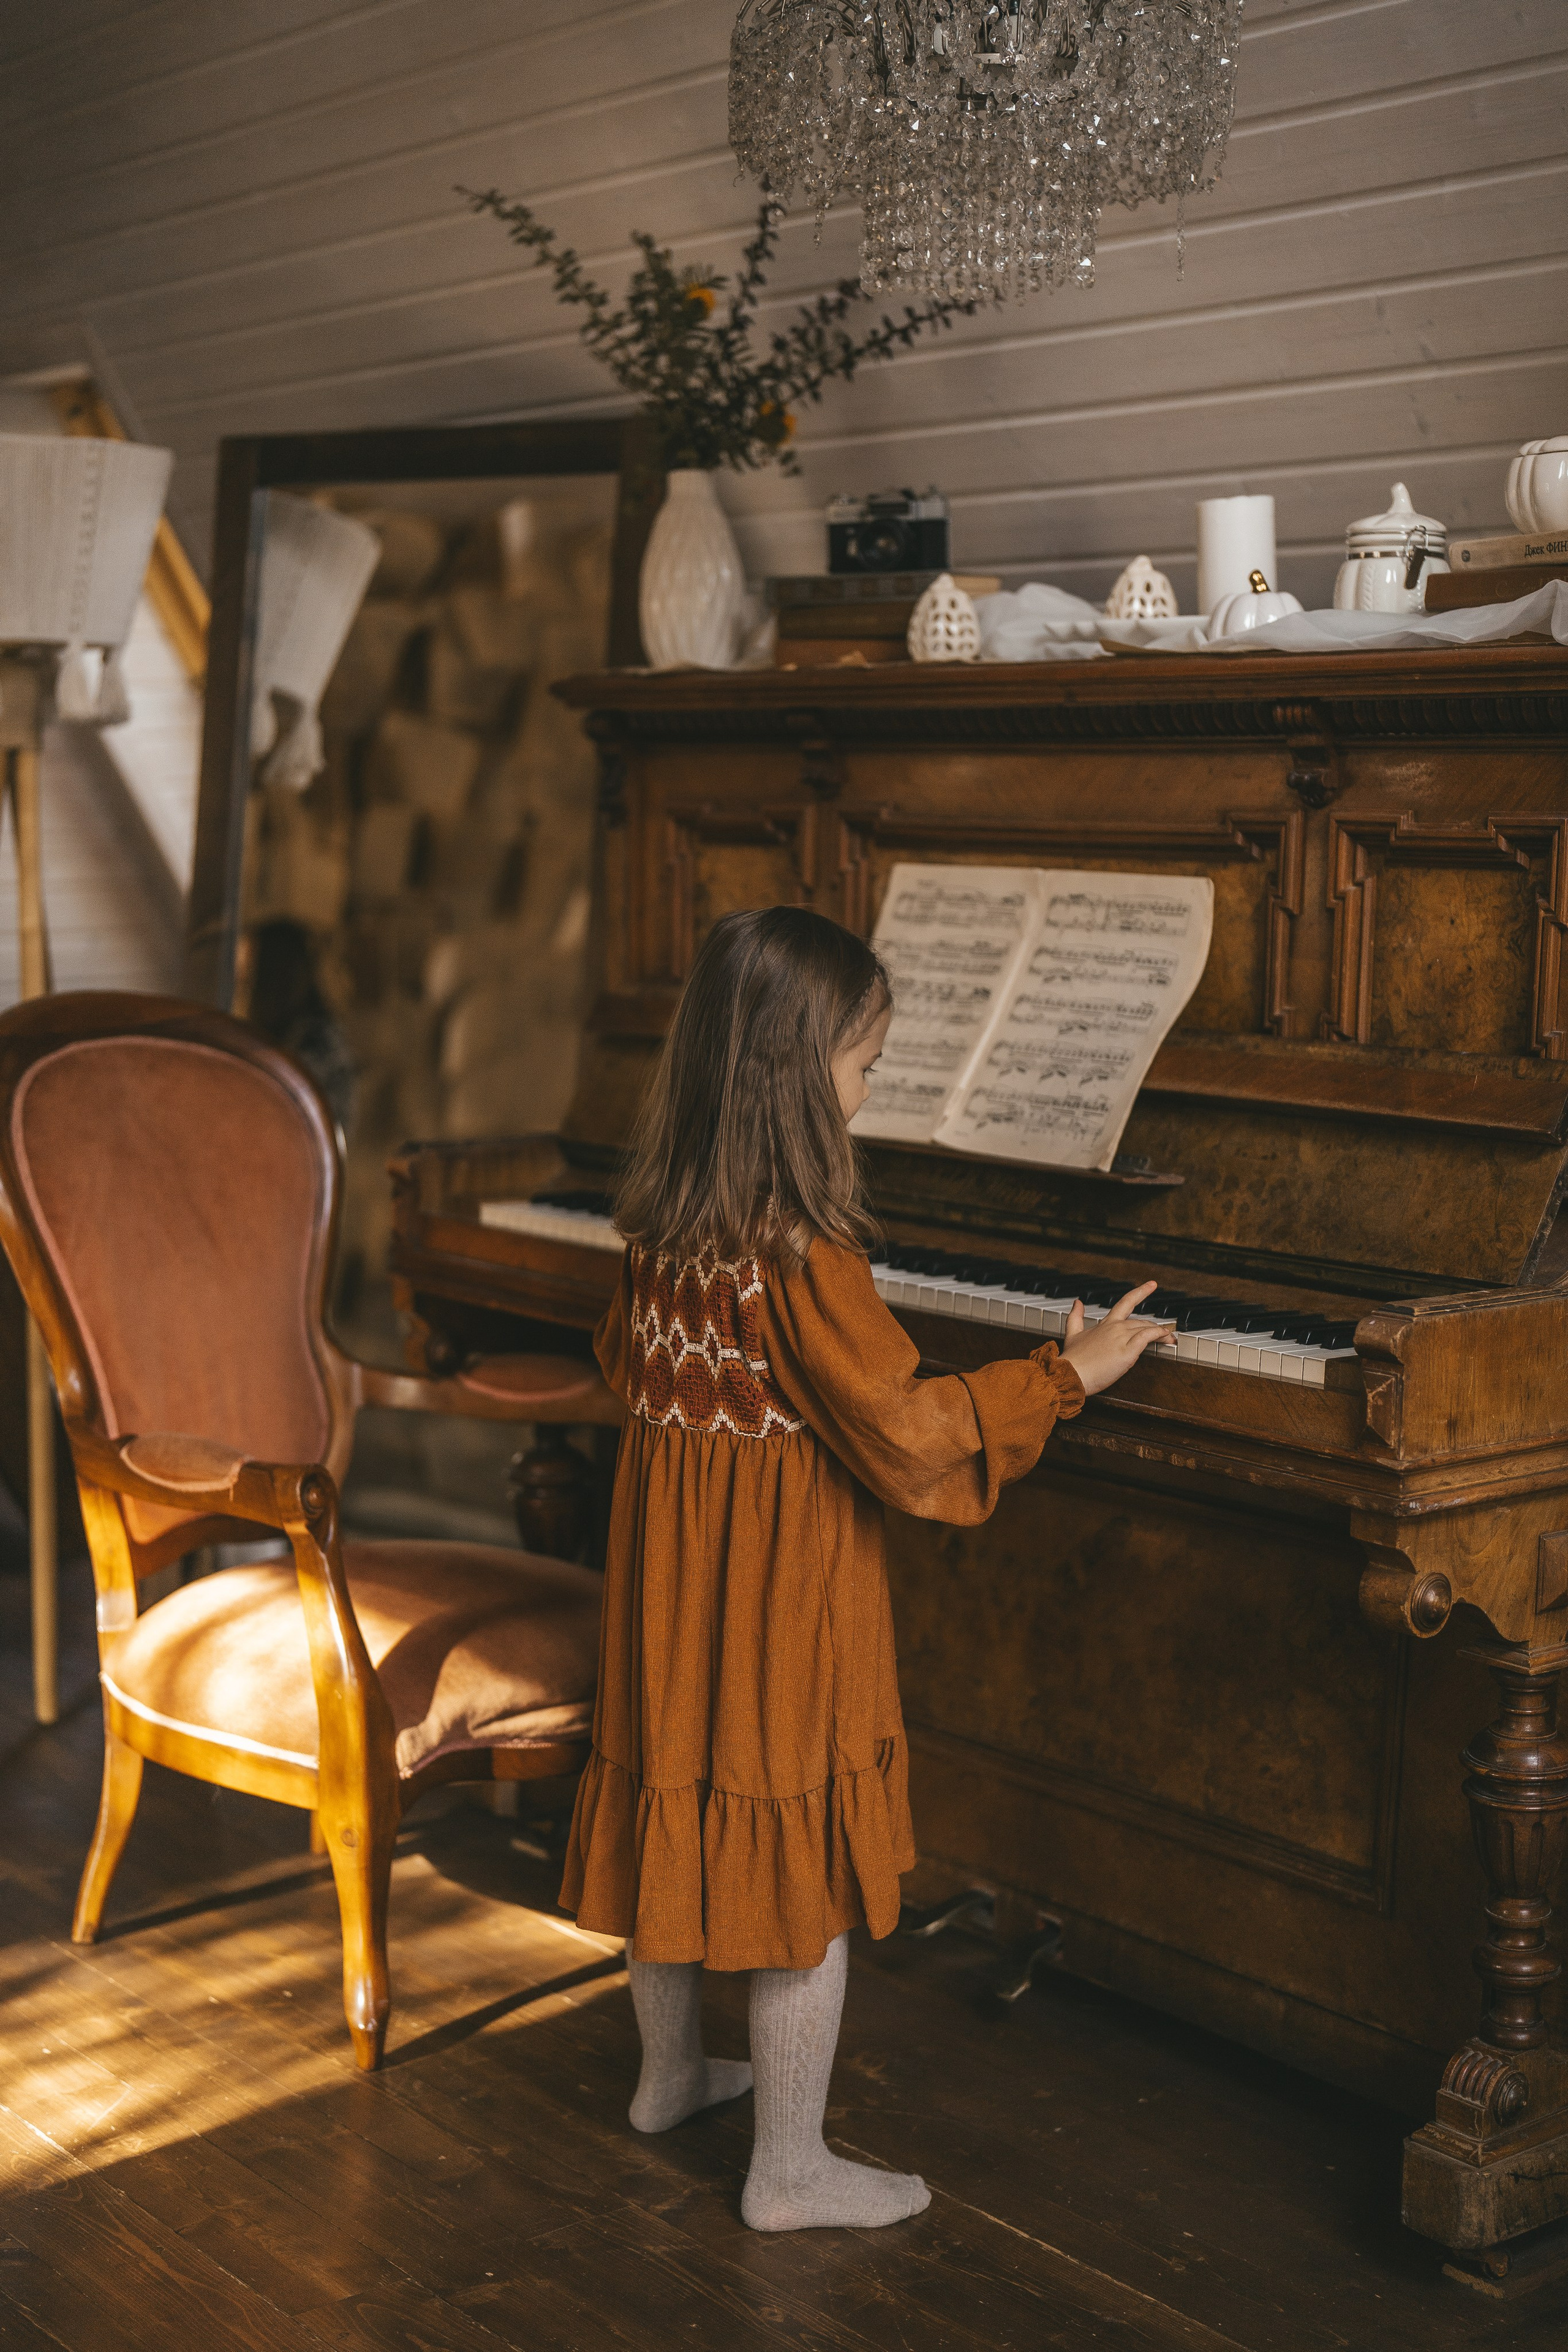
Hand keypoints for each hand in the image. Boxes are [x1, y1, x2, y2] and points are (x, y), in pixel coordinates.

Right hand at [1059, 1281, 1172, 1395]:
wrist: (1069, 1373)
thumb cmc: (1072, 1359)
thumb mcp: (1072, 1334)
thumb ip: (1075, 1317)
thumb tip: (1077, 1302)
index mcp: (1105, 1324)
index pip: (1125, 1302)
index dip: (1141, 1292)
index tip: (1152, 1284)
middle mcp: (1115, 1328)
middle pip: (1142, 1321)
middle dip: (1156, 1327)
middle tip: (1167, 1333)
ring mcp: (1121, 1339)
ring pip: (1147, 1328)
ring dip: (1162, 1333)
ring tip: (1170, 1339)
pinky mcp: (1127, 1352)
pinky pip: (1147, 1337)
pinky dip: (1159, 1335)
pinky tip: (1165, 1337)